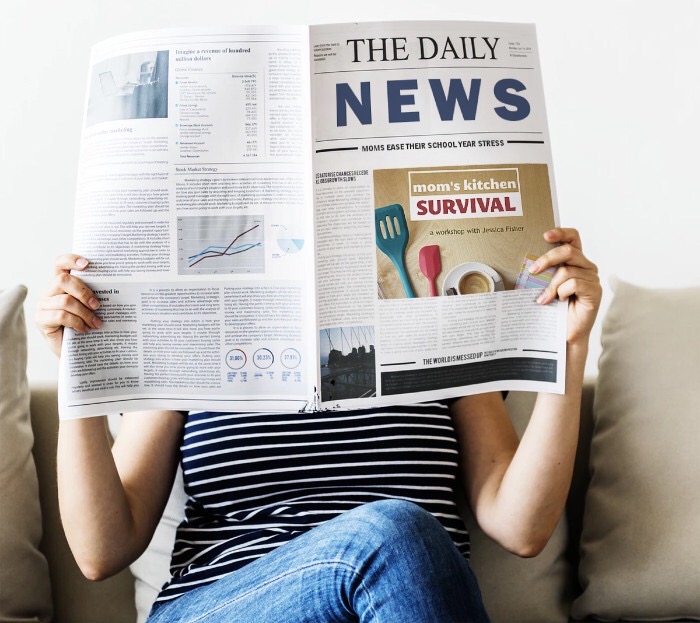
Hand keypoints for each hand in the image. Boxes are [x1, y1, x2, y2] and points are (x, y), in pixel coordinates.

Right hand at [35, 255, 101, 357]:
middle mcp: (49, 291)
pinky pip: (61, 316)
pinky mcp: (40, 320)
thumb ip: (93, 295)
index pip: (60, 264)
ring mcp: (42, 305)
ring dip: (85, 313)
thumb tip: (115, 286)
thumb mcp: (90, 307)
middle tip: (97, 305)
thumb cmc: (85, 325)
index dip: (71, 260)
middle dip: (84, 292)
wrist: (75, 351)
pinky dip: (77, 322)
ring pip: (65, 301)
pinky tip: (85, 329)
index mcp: (61, 284)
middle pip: (63, 280)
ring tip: (96, 323)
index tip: (87, 264)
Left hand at [529, 228, 601, 345]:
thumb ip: (543, 272)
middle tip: (533, 270)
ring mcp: (592, 278)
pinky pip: (574, 284)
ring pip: (567, 271)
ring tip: (544, 299)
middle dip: (547, 259)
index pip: (573, 238)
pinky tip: (559, 301)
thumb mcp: (545, 285)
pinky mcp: (595, 291)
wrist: (564, 332)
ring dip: (551, 285)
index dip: (561, 232)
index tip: (545, 235)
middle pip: (568, 251)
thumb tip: (527, 263)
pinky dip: (562, 292)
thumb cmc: (554, 308)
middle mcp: (586, 266)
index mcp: (575, 260)